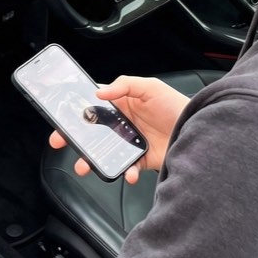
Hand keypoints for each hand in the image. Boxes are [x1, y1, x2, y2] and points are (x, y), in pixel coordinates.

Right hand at [48, 75, 189, 183]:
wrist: (197, 128)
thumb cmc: (176, 105)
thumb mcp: (150, 87)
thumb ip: (124, 85)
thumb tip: (100, 92)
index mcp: (123, 104)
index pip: (94, 105)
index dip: (77, 111)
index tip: (62, 117)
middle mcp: (124, 124)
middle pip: (93, 132)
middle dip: (75, 138)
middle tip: (60, 142)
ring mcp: (131, 142)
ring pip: (105, 152)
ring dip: (92, 160)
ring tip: (84, 166)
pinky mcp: (142, 159)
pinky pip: (128, 168)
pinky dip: (126, 172)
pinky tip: (129, 172)